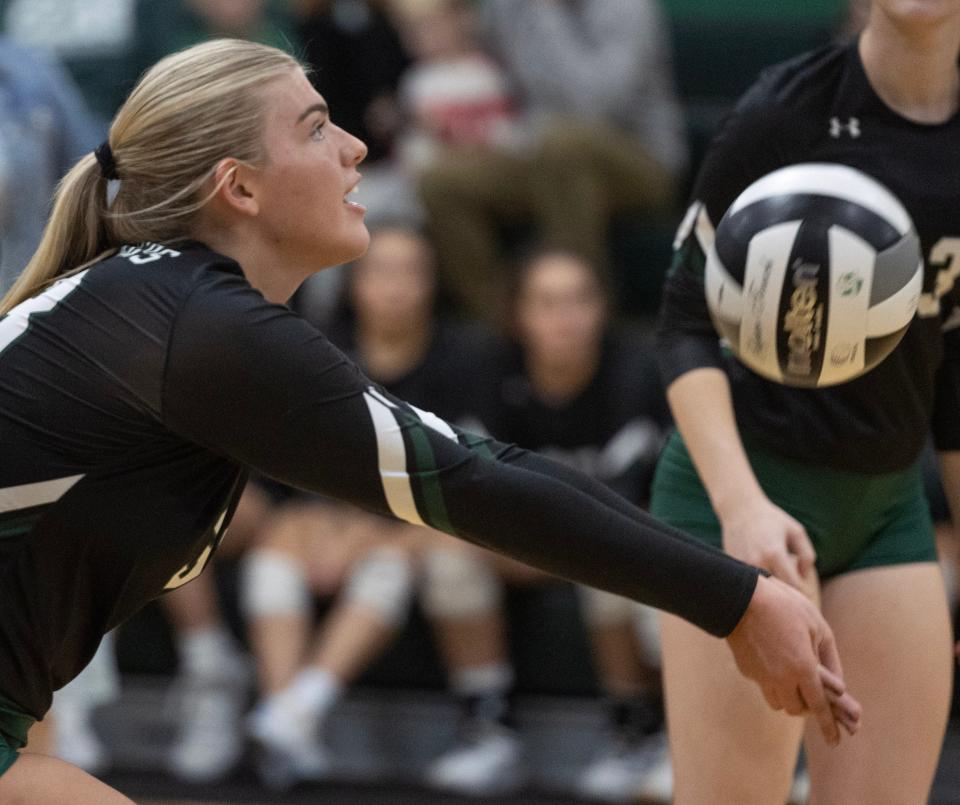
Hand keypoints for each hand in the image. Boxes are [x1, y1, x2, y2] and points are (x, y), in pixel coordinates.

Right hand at [720, 496, 815, 591]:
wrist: (739, 509)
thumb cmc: (772, 519)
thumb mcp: (796, 531)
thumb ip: (807, 555)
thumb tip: (805, 578)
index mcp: (775, 554)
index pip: (794, 586)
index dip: (802, 591)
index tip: (804, 587)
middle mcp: (757, 562)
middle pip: (777, 593)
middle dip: (787, 593)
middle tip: (792, 586)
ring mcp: (742, 565)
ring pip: (762, 591)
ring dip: (771, 590)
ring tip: (777, 579)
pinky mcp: (734, 566)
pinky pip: (750, 582)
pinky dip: (758, 583)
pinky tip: (762, 571)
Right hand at [726, 574, 861, 744]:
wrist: (740, 598)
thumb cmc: (785, 606)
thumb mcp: (817, 625)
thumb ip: (830, 658)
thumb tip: (839, 685)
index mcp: (803, 668)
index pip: (819, 706)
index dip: (829, 726)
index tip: (835, 742)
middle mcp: (781, 678)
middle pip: (797, 709)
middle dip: (807, 706)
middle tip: (812, 694)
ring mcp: (761, 676)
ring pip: (778, 702)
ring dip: (789, 697)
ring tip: (792, 678)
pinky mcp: (747, 670)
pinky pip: (764, 685)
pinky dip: (772, 681)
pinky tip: (772, 659)